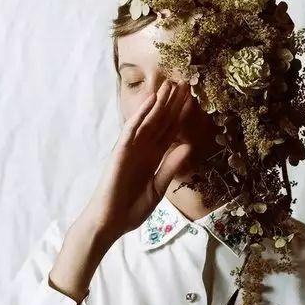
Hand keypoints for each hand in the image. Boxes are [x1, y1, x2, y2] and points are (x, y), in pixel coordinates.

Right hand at [85, 79, 193, 239]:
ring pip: (148, 119)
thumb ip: (171, 166)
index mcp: (154, 157)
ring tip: (170, 83)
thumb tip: (188, 145)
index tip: (193, 98)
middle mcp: (144, 148)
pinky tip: (151, 99)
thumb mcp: (158, 188)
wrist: (110, 222)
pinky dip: (141, 113)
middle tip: (185, 82)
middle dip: (173, 102)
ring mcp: (132, 148)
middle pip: (161, 120)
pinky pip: (132, 128)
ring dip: (159, 101)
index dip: (181, 115)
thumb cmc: (131, 208)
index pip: (171, 131)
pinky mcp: (121, 150)